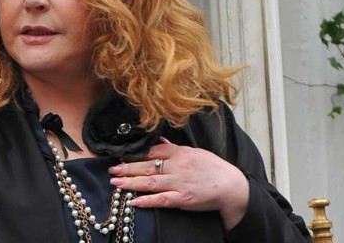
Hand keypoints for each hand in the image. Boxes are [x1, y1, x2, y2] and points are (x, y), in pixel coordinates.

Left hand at [108, 138, 248, 229]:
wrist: (232, 186)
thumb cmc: (213, 168)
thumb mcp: (194, 152)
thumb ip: (175, 149)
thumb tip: (160, 142)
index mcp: (179, 153)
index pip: (152, 151)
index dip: (135, 154)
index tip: (120, 155)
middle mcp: (177, 166)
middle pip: (147, 166)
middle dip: (127, 168)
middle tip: (111, 170)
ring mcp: (180, 183)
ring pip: (151, 182)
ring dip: (131, 183)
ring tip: (116, 183)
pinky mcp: (183, 199)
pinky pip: (162, 200)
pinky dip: (147, 201)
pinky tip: (134, 202)